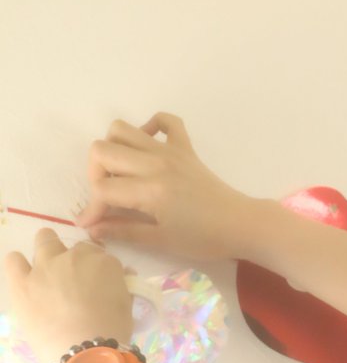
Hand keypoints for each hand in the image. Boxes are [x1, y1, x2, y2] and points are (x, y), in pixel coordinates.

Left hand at [4, 228, 134, 362]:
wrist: (86, 356)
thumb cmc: (113, 334)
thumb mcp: (127, 307)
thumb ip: (122, 287)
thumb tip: (123, 275)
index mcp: (103, 263)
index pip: (100, 255)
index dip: (98, 270)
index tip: (98, 285)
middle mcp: (73, 257)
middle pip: (74, 246)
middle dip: (76, 258)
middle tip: (76, 281)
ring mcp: (45, 267)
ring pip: (44, 240)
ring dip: (49, 252)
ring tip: (49, 276)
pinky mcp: (22, 283)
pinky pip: (14, 261)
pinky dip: (19, 265)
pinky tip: (25, 278)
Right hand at [74, 112, 246, 262]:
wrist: (240, 225)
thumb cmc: (203, 239)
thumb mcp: (161, 241)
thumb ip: (124, 232)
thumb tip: (92, 229)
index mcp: (149, 190)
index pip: (103, 189)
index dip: (91, 208)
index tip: (90, 223)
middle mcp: (155, 163)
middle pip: (102, 149)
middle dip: (95, 174)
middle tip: (108, 196)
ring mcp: (170, 150)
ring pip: (123, 129)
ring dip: (114, 148)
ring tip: (122, 173)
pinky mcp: (185, 146)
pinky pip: (164, 120)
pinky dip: (149, 127)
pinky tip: (148, 149)